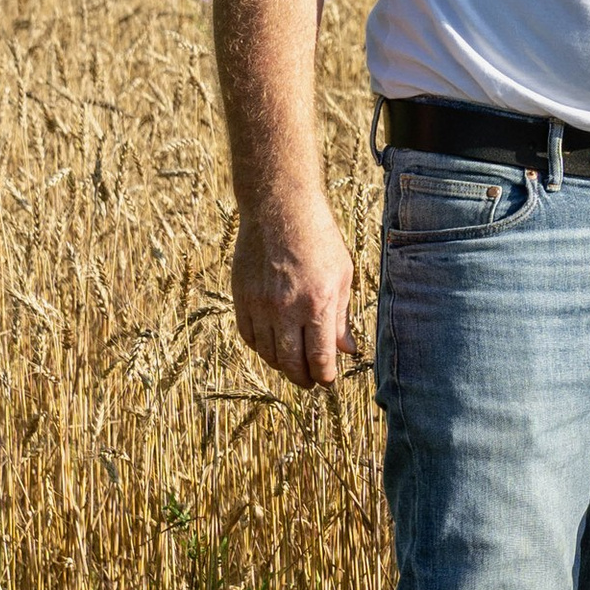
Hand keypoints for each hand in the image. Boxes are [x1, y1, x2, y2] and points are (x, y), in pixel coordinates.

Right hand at [231, 185, 356, 389]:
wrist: (279, 207)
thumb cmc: (318, 238)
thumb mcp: (342, 275)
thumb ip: (341, 317)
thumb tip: (347, 350)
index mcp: (317, 303)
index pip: (319, 358)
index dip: (324, 376)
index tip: (327, 380)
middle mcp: (286, 309)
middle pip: (291, 363)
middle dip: (303, 379)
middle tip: (310, 382)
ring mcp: (260, 304)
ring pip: (267, 353)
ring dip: (281, 365)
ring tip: (292, 366)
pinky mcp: (241, 297)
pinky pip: (248, 335)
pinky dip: (261, 347)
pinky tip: (272, 346)